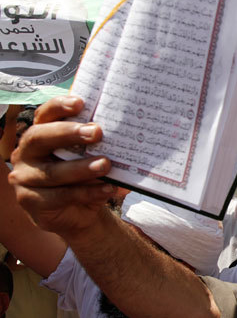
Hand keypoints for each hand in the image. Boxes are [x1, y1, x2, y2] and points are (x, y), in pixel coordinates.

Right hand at [8, 96, 115, 238]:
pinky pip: (60, 196)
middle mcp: (27, 153)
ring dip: (81, 168)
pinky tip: (107, 189)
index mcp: (41, 135)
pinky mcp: (31, 200)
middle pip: (40, 138)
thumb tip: (130, 135)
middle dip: (68, 133)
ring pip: (52, 172)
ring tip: (106, 164)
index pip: (45, 115)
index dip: (59, 107)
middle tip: (96, 132)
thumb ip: (99, 147)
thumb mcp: (91, 159)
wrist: (78, 214)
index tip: (80, 103)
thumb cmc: (84, 179)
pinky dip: (86, 192)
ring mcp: (25, 177)